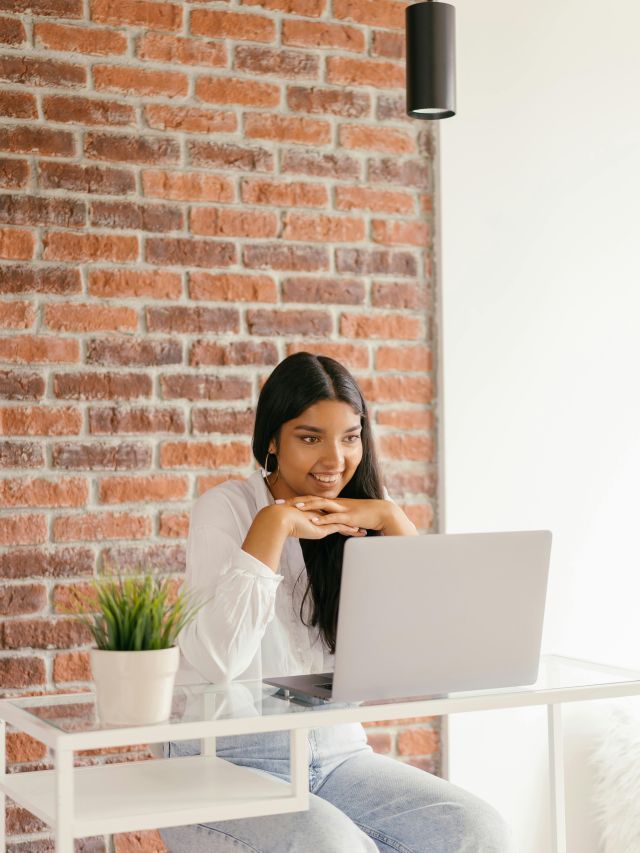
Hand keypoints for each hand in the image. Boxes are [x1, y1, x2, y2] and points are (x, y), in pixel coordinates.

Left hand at [274, 496, 391, 533]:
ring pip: (321, 505)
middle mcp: (334, 503)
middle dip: (294, 501)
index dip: (294, 500)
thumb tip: (318, 523)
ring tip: (294, 507)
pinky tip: (314, 521)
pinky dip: (323, 519)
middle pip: (311, 500)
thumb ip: (331, 518)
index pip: (309, 500)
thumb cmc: (361, 515)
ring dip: (308, 506)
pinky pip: (333, 517)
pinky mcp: (348, 516)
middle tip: (279, 502)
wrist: (380, 512)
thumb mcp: (342, 516)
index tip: (279, 502)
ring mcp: (341, 509)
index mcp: (331, 503)